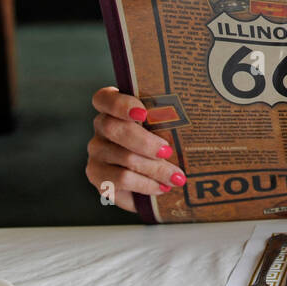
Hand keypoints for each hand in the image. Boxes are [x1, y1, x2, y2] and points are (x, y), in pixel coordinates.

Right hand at [85, 86, 185, 212]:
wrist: (157, 178)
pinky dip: (146, 184)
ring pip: (123, 157)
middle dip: (145, 142)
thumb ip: (168, 120)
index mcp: (115, 106)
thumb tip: (190, 121)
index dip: (121, 105)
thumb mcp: (168, 128)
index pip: (105, 98)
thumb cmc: (164, 143)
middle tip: (168, 151)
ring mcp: (96, 151)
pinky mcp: (98, 175)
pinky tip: (162, 187)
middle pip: (113, 128)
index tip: (143, 114)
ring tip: (176, 177)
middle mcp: (102, 125)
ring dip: (154, 168)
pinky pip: (121, 179)